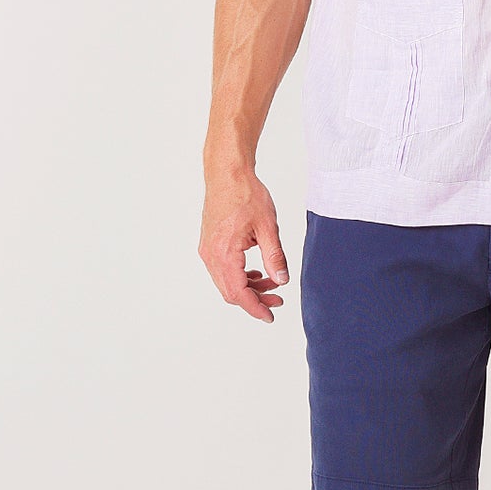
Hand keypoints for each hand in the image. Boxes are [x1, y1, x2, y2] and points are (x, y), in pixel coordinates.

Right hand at [199, 171, 289, 322]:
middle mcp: (211, 255)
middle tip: (278, 300)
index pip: (239, 293)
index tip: (270, 316)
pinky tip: (257, 271)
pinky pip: (223, 270)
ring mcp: (208, 250)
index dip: (255, 308)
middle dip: (255, 300)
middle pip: (231, 292)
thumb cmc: (246, 194)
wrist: (227, 173)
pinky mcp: (210, 244)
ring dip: (248, 287)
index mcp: (225, 253)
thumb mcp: (268, 227)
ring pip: (226, 282)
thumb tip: (282, 281)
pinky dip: (240, 276)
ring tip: (273, 283)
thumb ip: (274, 257)